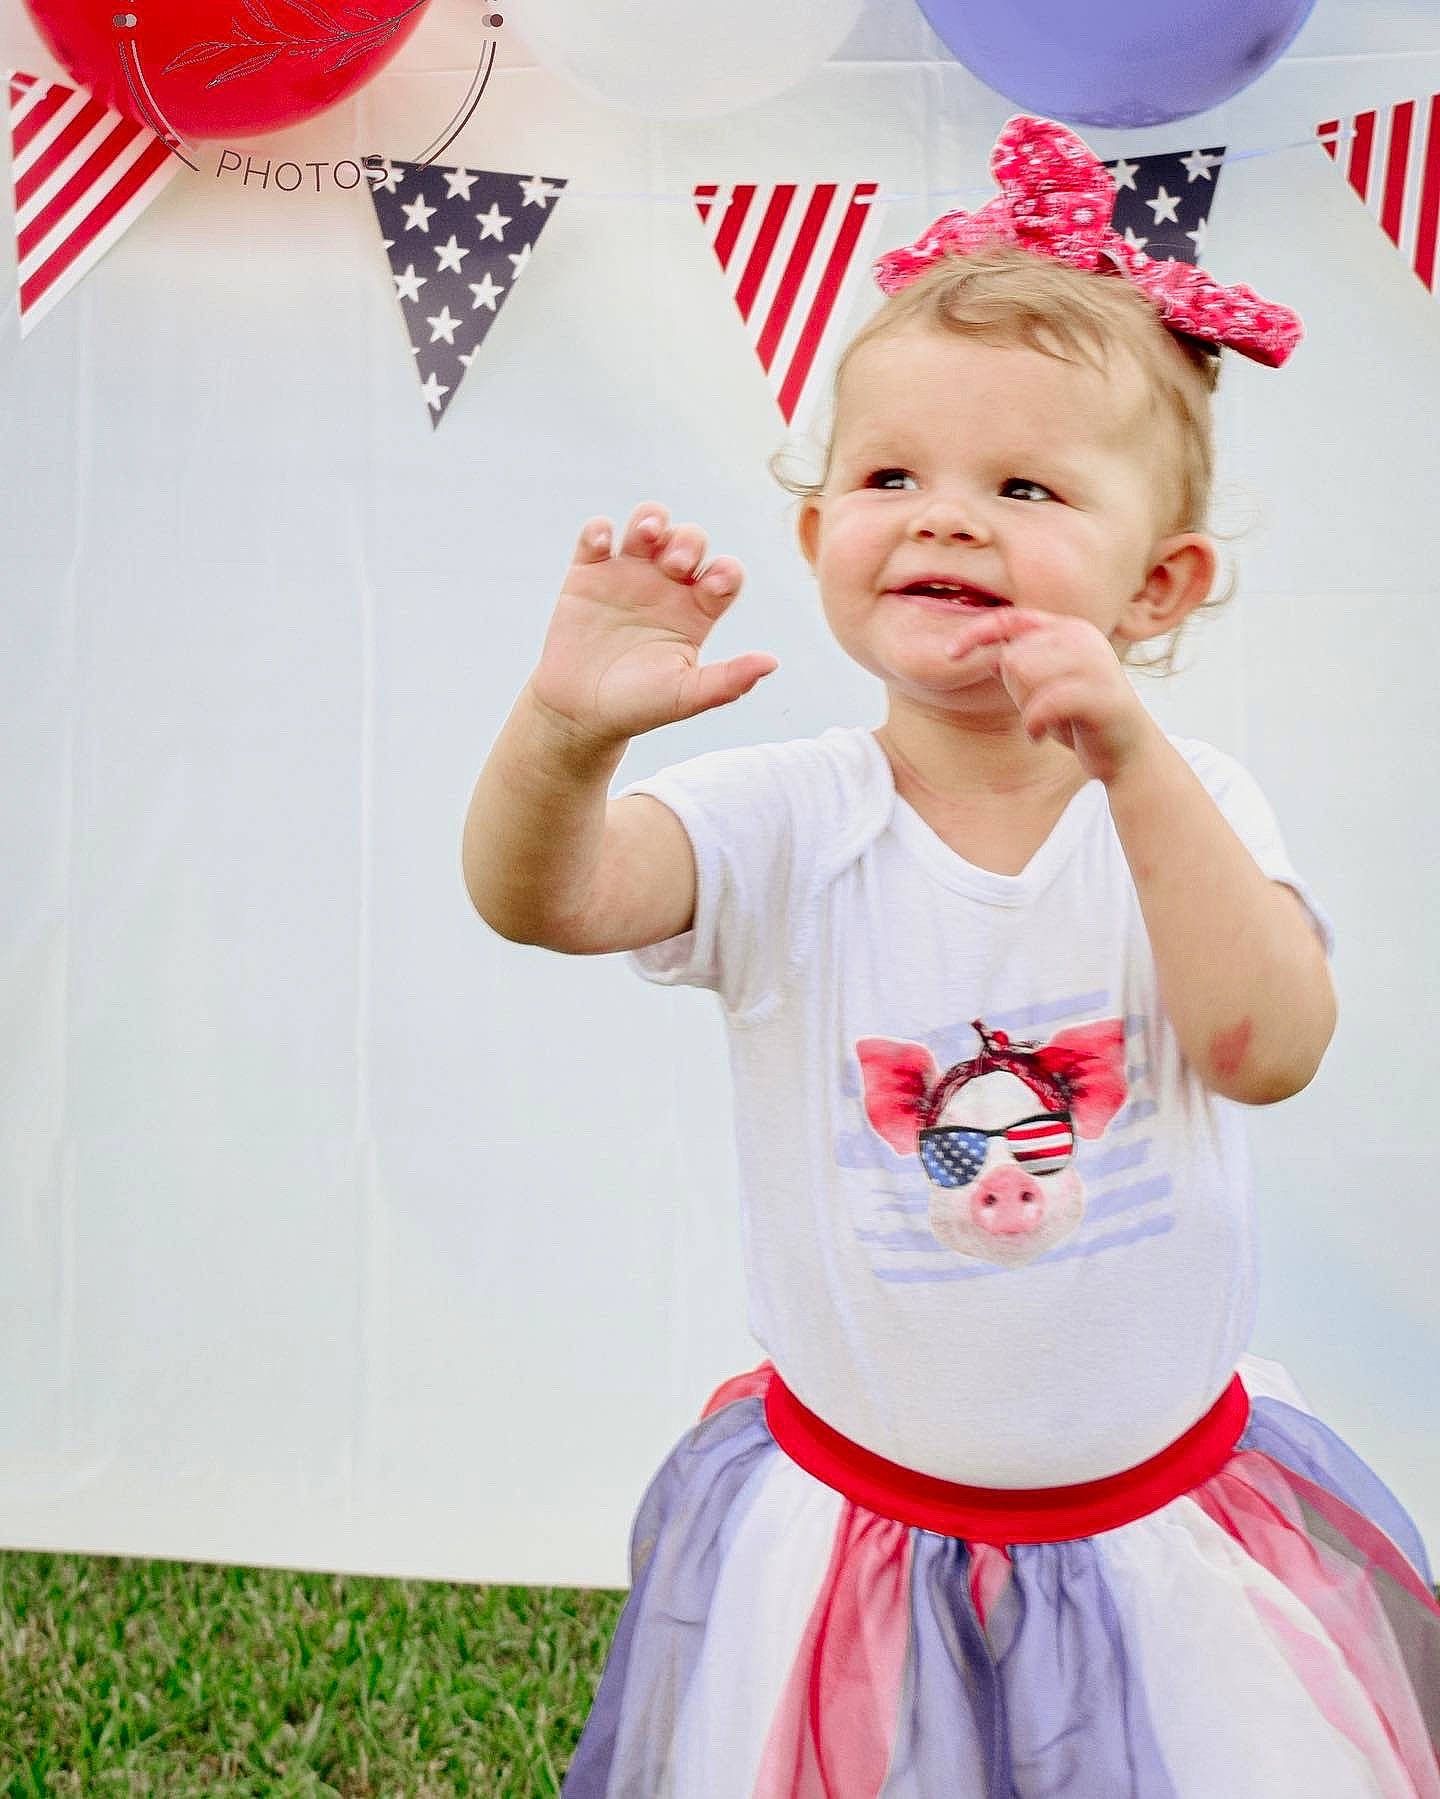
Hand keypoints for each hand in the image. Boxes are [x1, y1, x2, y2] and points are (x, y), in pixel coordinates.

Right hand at [528, 503, 777, 748]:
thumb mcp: (685, 697)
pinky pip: (596, 536)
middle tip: (677, 565)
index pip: (724, 573)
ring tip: (647, 535)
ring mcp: (627, 576)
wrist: (580, 713)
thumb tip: (771, 663)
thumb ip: (728, 681)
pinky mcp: (588, 575)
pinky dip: (599, 529)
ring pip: (648, 525)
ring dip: (651, 519)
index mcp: (696, 611)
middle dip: (689, 542)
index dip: (726, 570)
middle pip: (690, 540)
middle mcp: (666, 587)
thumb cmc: (638, 707)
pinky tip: (602, 544)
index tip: (714, 585)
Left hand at [945, 608, 1156, 783]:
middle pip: (1014, 655)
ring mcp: (1095, 663)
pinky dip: (1033, 724)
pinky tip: (1039, 737)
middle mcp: (1083, 636)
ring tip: (1046, 721)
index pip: (1010, 619)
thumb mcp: (1045, 688)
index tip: (949, 654)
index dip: (975, 633)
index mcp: (1068, 629)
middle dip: (1015, 691)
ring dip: (1026, 708)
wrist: (1127, 753)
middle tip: (1039, 711)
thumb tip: (988, 656)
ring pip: (1026, 674)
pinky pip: (1044, 704)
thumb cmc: (1081, 719)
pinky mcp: (1101, 694)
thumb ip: (1022, 667)